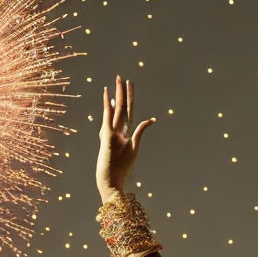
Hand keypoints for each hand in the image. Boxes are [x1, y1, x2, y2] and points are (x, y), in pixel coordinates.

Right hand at [96, 76, 155, 201]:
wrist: (111, 179)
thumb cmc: (122, 167)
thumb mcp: (135, 148)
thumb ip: (141, 132)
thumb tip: (151, 119)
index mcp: (124, 132)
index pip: (128, 112)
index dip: (130, 99)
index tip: (129, 87)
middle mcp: (117, 129)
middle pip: (122, 107)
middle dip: (122, 92)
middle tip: (122, 77)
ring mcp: (111, 131)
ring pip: (116, 109)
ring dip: (118, 94)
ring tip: (118, 80)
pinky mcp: (106, 135)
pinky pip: (108, 117)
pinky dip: (109, 106)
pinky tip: (110, 95)